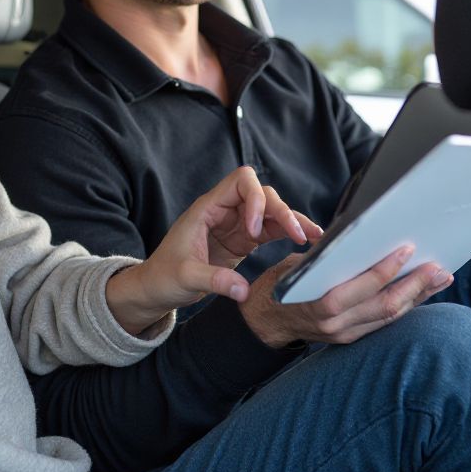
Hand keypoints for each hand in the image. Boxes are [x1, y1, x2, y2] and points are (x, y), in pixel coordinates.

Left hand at [106, 166, 320, 334]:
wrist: (157, 288)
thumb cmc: (164, 277)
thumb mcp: (185, 278)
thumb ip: (214, 280)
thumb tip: (243, 289)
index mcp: (207, 209)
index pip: (239, 182)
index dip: (255, 199)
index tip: (254, 231)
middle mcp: (224, 211)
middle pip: (261, 194)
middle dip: (280, 210)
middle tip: (297, 236)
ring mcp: (235, 225)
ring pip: (270, 210)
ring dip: (291, 220)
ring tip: (314, 236)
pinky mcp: (244, 240)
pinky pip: (271, 229)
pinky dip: (288, 232)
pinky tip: (307, 240)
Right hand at [241, 246, 454, 347]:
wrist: (261, 323)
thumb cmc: (274, 288)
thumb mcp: (294, 267)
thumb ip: (325, 261)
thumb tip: (356, 243)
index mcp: (320, 303)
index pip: (364, 286)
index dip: (388, 268)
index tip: (407, 250)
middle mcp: (335, 323)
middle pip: (385, 305)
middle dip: (415, 285)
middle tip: (438, 269)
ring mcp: (343, 333)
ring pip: (389, 316)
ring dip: (416, 297)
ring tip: (437, 280)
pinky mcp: (348, 338)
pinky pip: (382, 323)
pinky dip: (402, 307)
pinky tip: (416, 294)